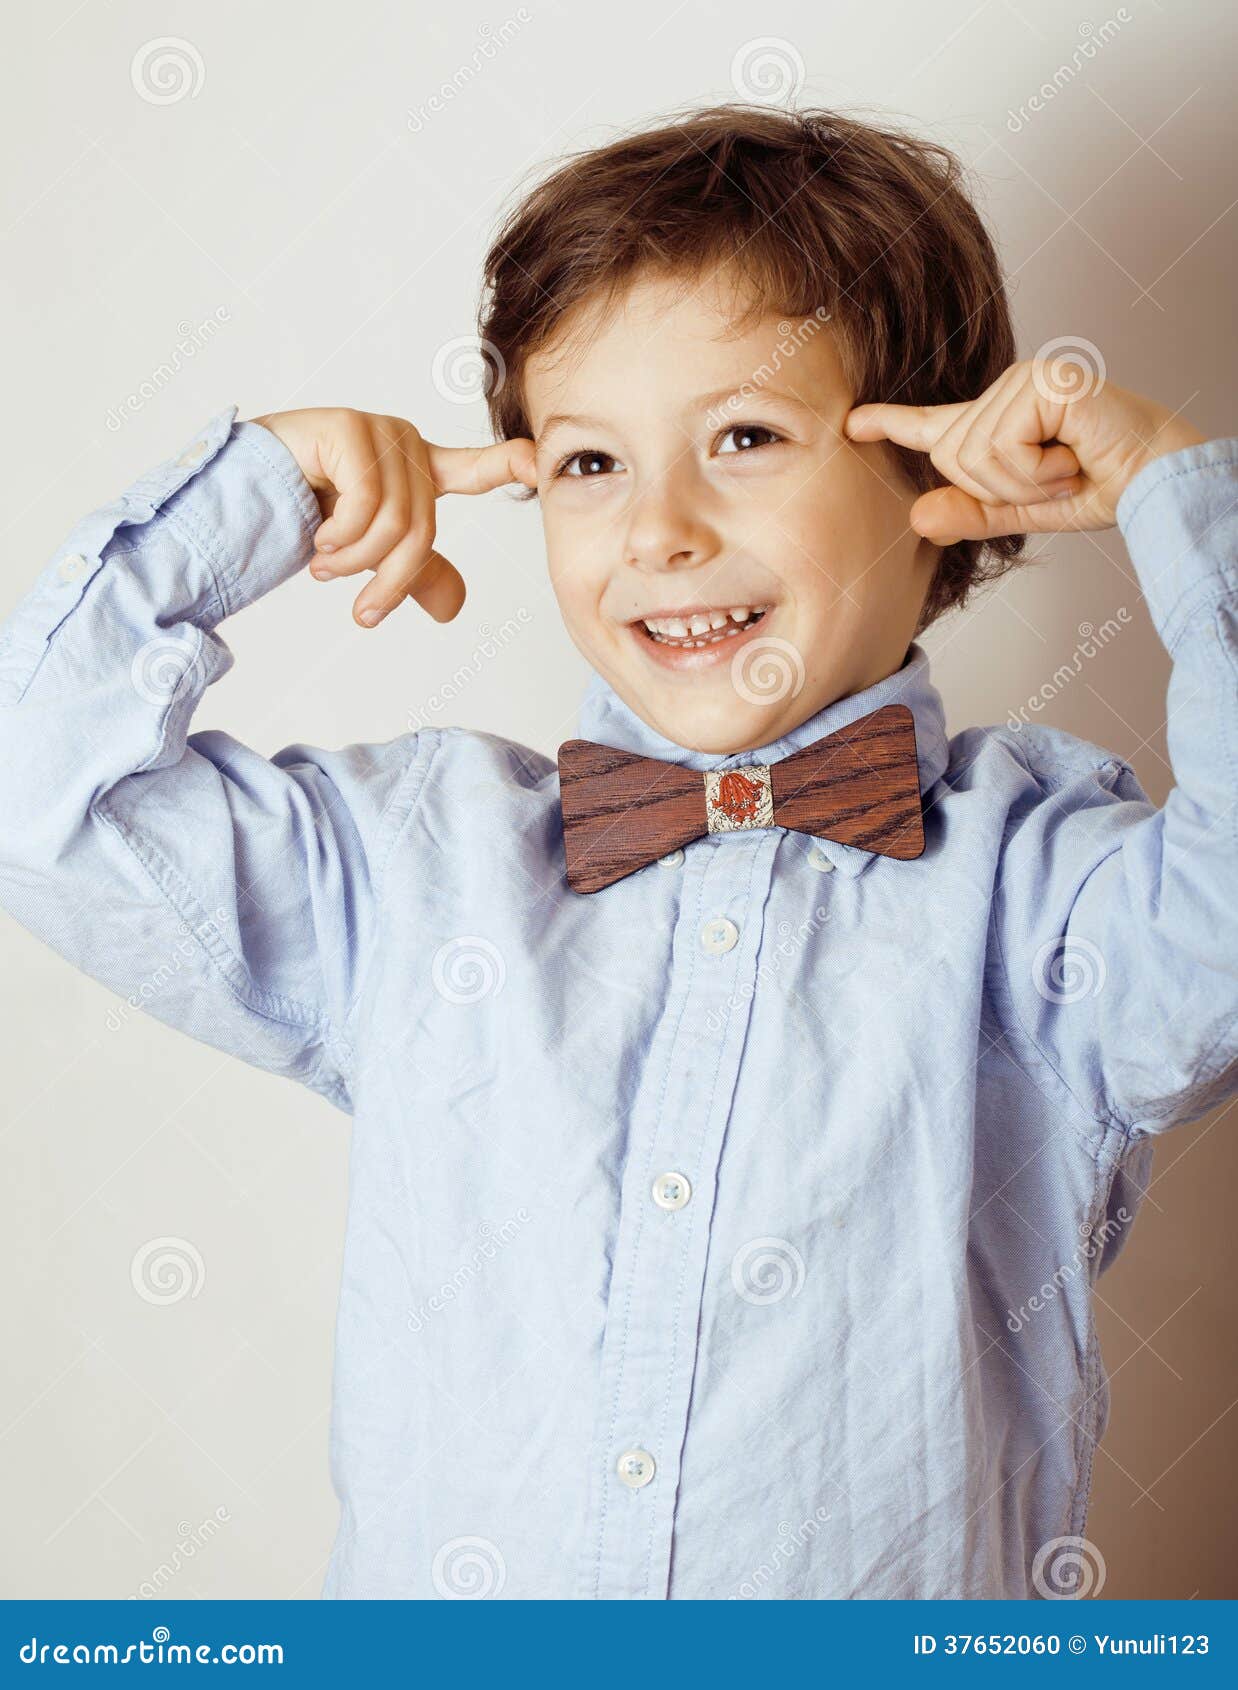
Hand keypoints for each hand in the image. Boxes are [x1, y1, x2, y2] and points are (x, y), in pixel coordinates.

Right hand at [250, 408, 536, 626]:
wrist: (236, 500)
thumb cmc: (300, 517)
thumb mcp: (367, 555)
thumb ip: (410, 573)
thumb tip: (453, 609)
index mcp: (415, 472)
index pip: (472, 470)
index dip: (508, 466)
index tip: (537, 463)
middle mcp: (402, 445)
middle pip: (424, 530)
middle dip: (389, 581)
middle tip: (361, 613)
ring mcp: (377, 432)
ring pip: (396, 522)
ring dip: (356, 564)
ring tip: (324, 567)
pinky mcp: (348, 428)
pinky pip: (367, 502)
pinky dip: (341, 538)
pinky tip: (316, 540)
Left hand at [844, 361, 1203, 544]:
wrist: (1155, 479)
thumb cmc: (1100, 486)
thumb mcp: (1023, 511)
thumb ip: (972, 514)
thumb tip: (917, 517)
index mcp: (996, 420)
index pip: (934, 424)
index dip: (891, 423)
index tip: (854, 422)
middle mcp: (1006, 390)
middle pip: (952, 457)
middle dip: (1000, 490)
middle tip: (1054, 481)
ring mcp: (1025, 379)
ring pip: (974, 456)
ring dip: (1023, 485)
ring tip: (1066, 471)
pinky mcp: (1044, 382)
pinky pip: (1004, 449)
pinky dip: (1037, 473)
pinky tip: (1073, 459)